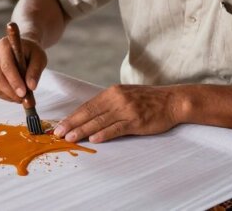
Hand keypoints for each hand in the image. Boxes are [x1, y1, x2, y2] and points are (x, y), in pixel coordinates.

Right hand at [0, 36, 46, 102]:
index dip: (14, 81)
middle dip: (11, 91)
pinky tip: (16, 95)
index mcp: (4, 45)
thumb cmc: (32, 52)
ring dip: (9, 95)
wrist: (24, 48)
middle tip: (24, 99)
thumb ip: (35, 71)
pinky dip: (6, 96)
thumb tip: (31, 87)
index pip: (6, 66)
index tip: (24, 93)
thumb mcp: (39, 58)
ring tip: (22, 98)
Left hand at [52, 84, 182, 142]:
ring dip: (83, 131)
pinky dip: (104, 134)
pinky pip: (116, 128)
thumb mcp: (125, 95)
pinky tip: (94, 139)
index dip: (72, 116)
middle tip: (58, 133)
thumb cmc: (148, 99)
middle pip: (89, 113)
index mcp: (112, 92)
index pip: (87, 106)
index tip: (60, 124)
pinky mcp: (136, 121)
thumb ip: (108, 103)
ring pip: (100, 121)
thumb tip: (89, 116)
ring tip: (70, 138)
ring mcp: (126, 110)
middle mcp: (117, 99)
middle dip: (72, 124)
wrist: (172, 100)